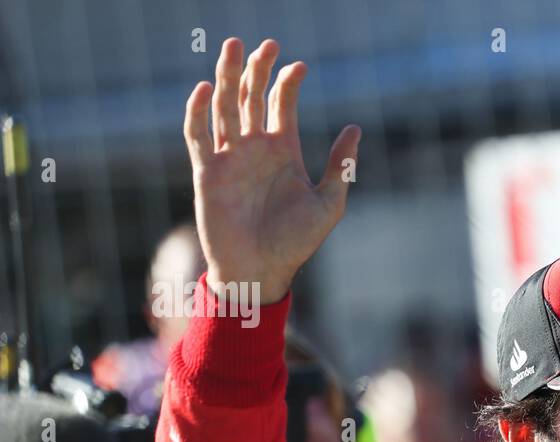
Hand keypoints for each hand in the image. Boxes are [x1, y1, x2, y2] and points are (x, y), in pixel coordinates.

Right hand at [185, 37, 360, 302]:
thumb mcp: (328, 203)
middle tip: (267, 44)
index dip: (287, 82)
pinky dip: (197, 112)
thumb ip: (340, 166)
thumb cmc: (296, 242)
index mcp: (282, 151)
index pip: (280, 104)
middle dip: (256, 68)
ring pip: (223, 106)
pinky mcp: (207, 173)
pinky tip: (203, 89)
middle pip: (249, 96)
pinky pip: (197, 136)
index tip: (299, 66)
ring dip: (226, 76)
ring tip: (233, 46)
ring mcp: (229, 158)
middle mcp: (253, 148)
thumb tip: (355, 129)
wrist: (262, 271)